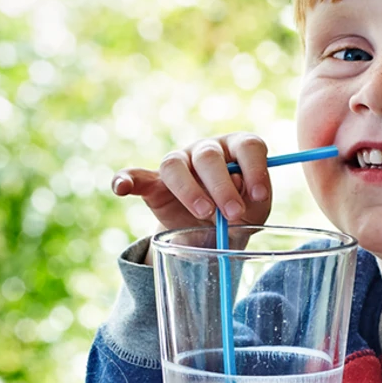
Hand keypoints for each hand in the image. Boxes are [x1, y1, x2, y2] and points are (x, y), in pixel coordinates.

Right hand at [110, 133, 272, 232]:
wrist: (213, 236)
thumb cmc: (240, 214)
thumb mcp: (255, 211)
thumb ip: (252, 199)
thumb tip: (237, 185)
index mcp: (237, 149)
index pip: (248, 146)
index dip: (255, 169)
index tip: (260, 196)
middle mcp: (207, 149)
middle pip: (209, 156)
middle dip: (222, 186)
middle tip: (233, 214)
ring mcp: (179, 162)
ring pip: (175, 165)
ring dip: (189, 190)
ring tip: (204, 213)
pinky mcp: (154, 183)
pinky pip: (135, 176)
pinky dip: (126, 180)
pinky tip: (121, 189)